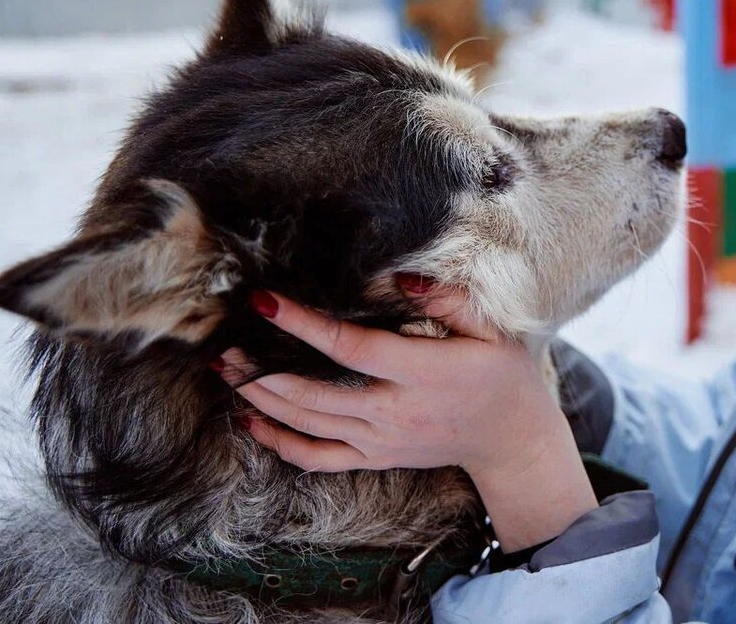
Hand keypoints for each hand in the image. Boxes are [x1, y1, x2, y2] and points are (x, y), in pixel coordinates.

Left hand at [221, 283, 597, 550]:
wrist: (511, 439)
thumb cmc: (501, 373)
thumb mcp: (492, 328)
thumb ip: (447, 298)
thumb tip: (398, 277)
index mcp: (422, 373)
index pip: (350, 347)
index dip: (303, 325)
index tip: (264, 301)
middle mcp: (395, 411)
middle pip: (313, 394)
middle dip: (262, 370)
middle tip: (223, 345)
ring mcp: (381, 440)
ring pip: (308, 424)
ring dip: (262, 400)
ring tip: (227, 373)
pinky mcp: (376, 457)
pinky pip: (318, 458)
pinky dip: (280, 444)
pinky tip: (253, 423)